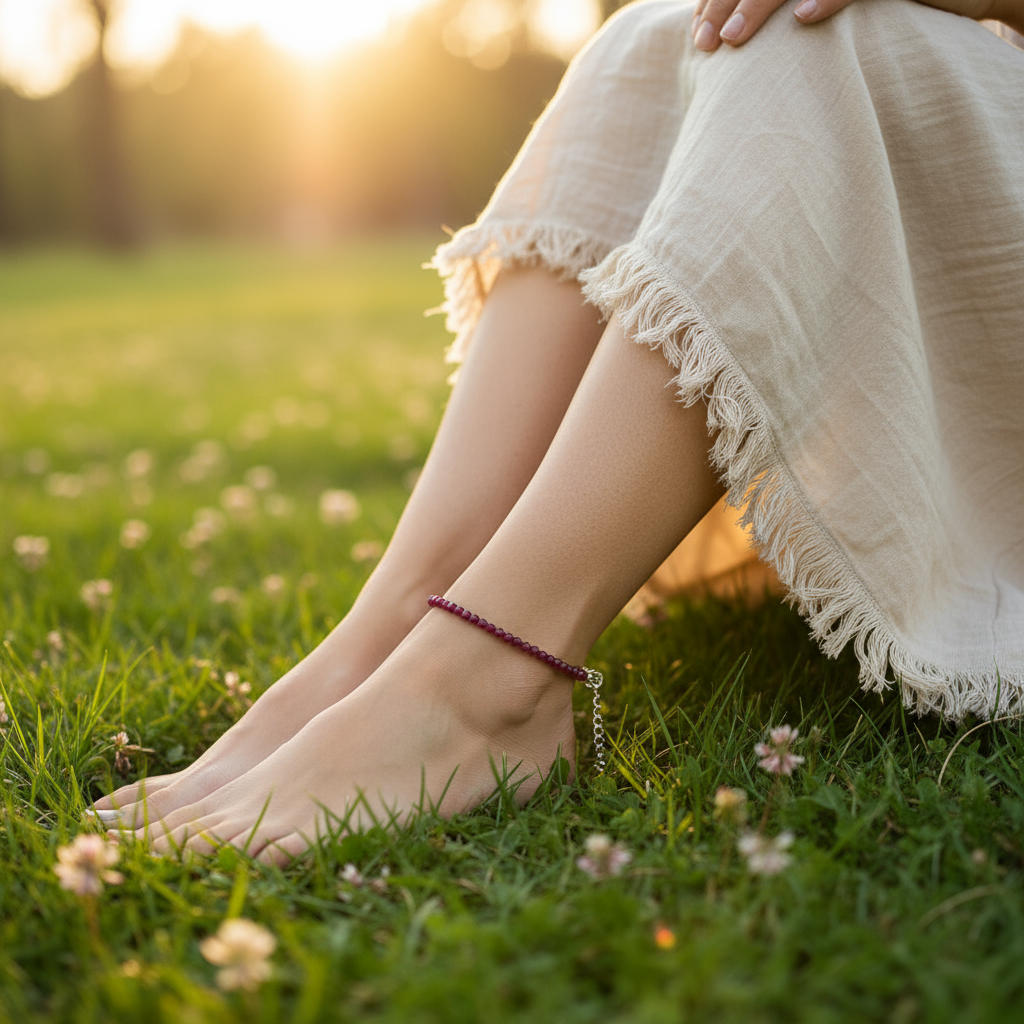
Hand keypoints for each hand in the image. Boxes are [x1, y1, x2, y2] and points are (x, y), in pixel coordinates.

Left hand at [690, 0, 1022, 53]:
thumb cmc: (883, 14)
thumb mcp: (825, 9)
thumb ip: (786, 13)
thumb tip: (731, 43)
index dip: (718, 1)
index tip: (699, 40)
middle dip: (727, 3)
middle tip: (708, 44)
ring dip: (761, 2)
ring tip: (737, 39)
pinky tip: (802, 21)